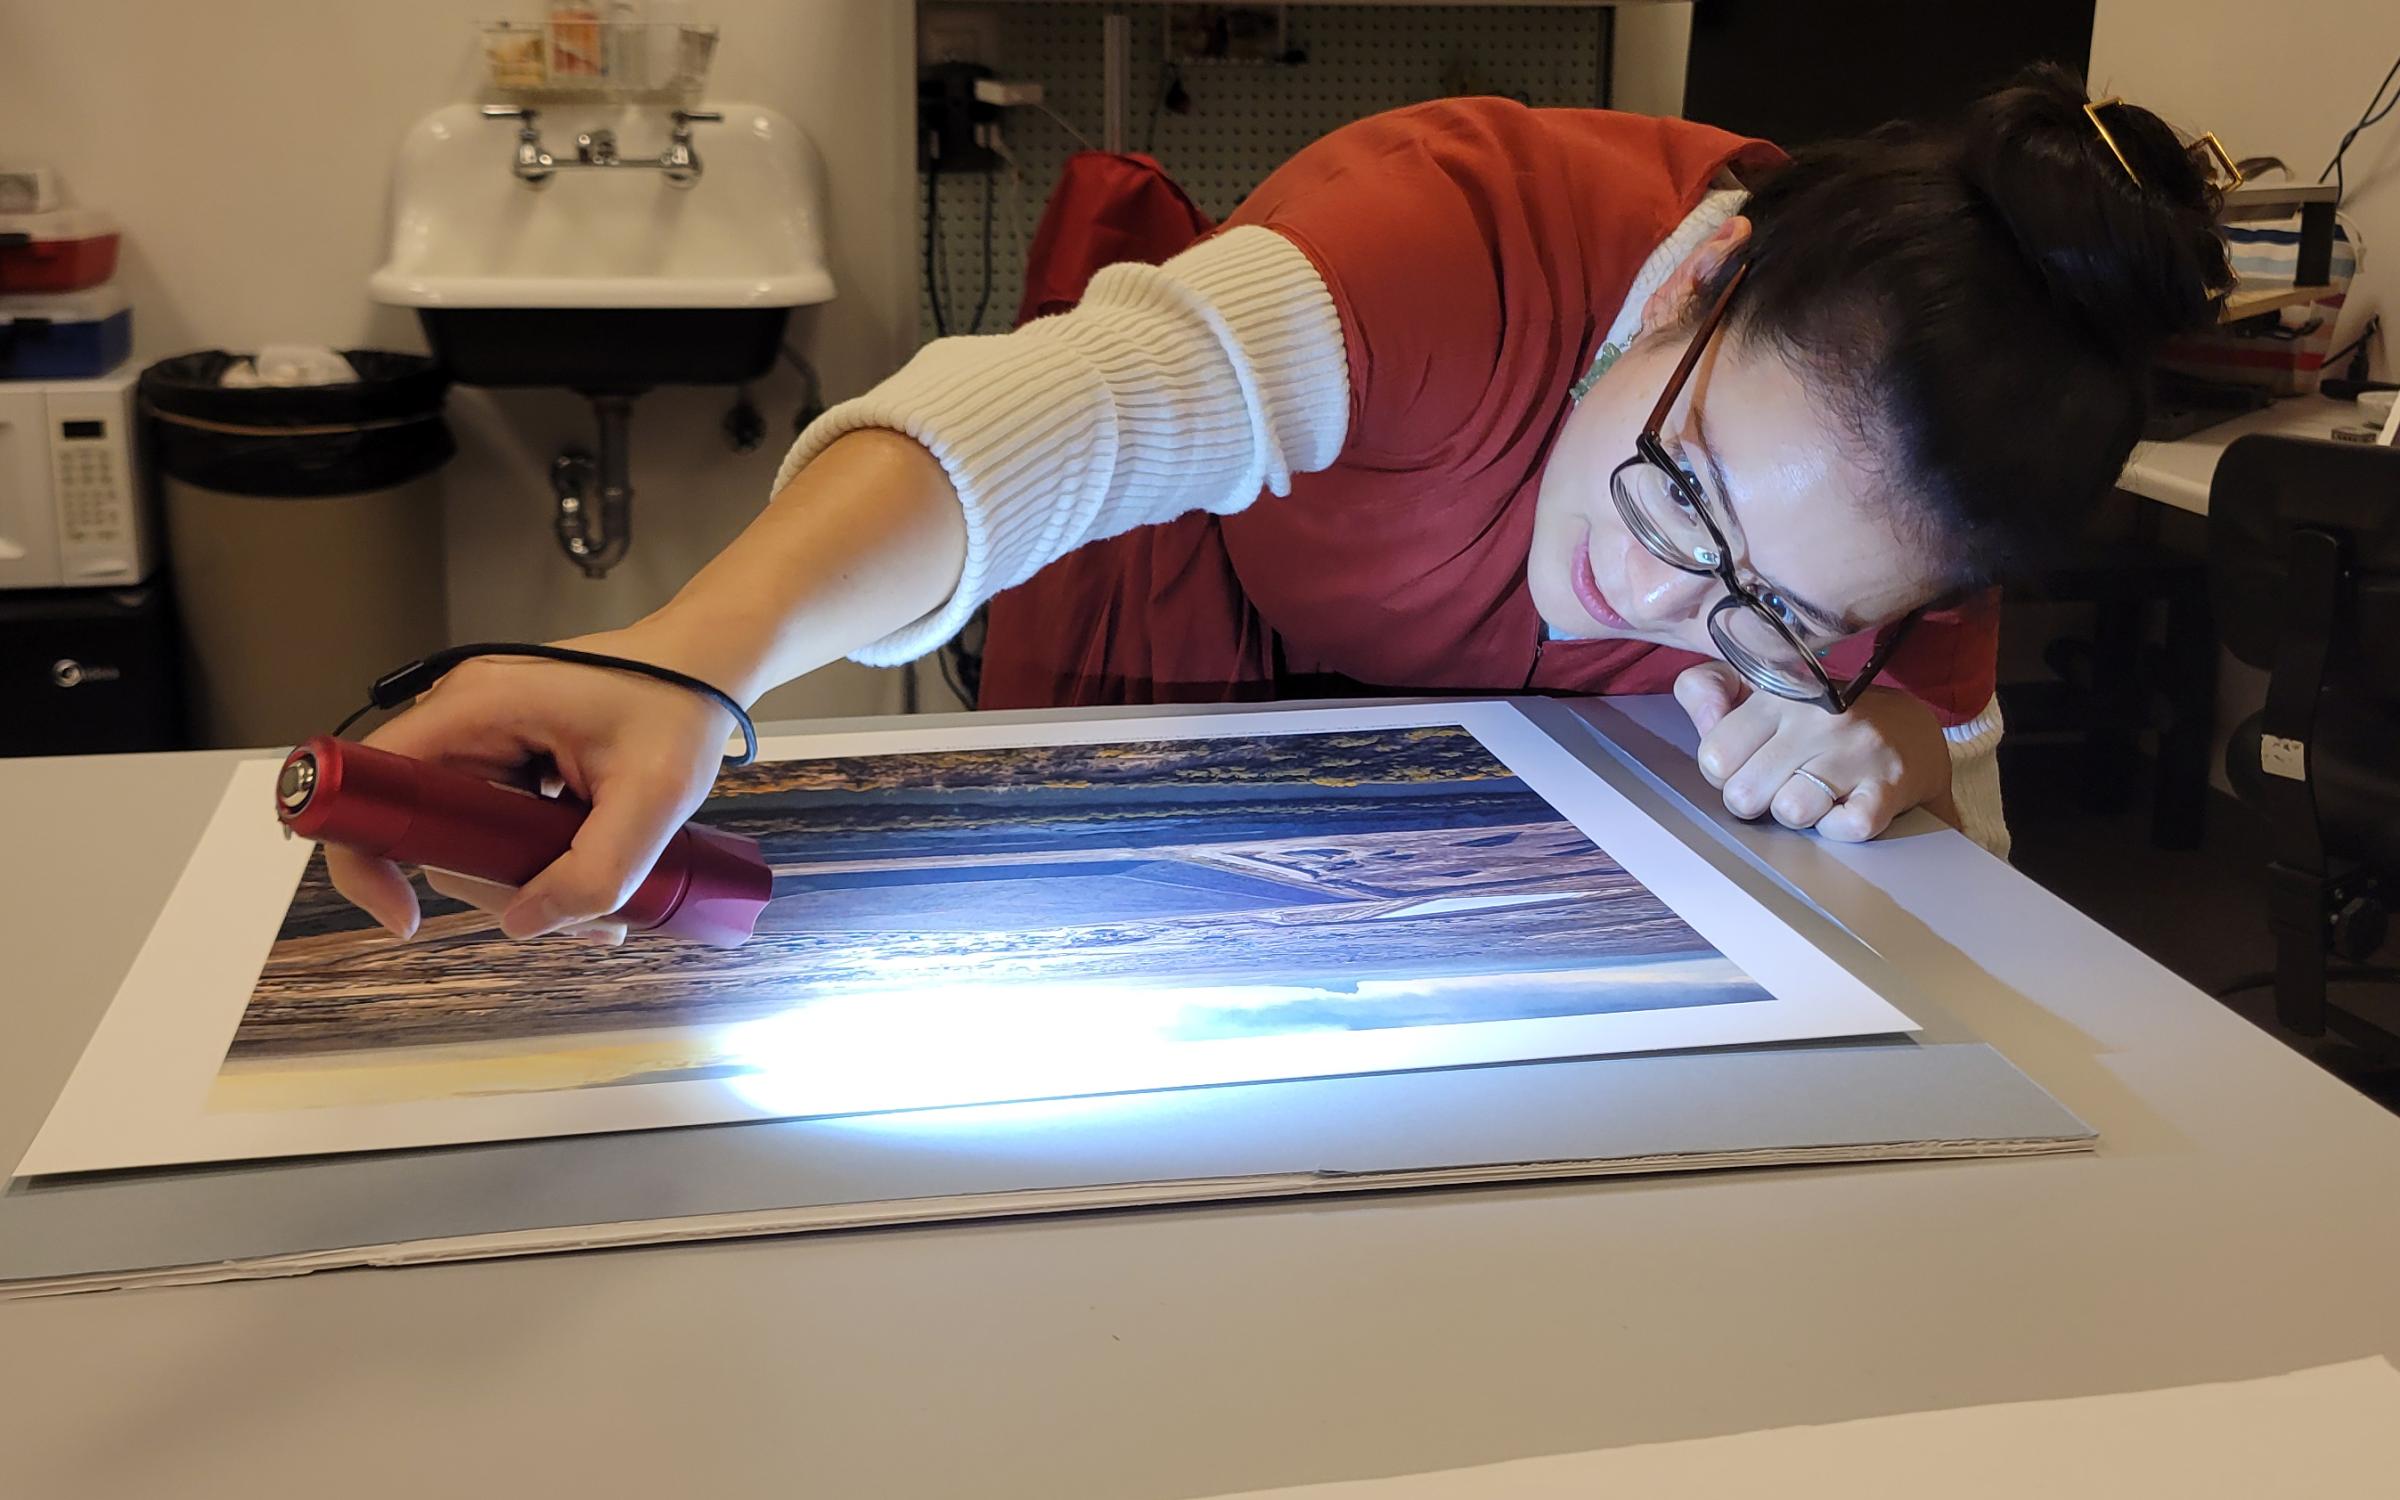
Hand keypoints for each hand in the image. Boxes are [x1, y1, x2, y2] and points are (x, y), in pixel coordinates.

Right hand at [323, 620, 742, 942]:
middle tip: (574, 920)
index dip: (367, 854)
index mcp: (476, 707)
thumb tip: (521, 923)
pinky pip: (495, 818)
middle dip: (490, 886)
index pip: (371, 781)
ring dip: (521, 878)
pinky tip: (594, 875)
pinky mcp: (508, 748)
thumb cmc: (683, 705)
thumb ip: (595, 871)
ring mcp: (484, 732)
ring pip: (465, 833)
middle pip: (428, 828)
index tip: (404, 917)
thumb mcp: (654, 799)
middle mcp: (464, 715)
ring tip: (602, 912)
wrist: (709, 661)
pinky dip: (535, 855)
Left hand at [1673, 663, 1954, 841]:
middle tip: (1778, 785)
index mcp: (1778, 693)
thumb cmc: (1817, 721)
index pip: (1714, 756)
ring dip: (1797, 815)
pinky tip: (1844, 805)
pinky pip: (1841, 830)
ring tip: (1813, 793)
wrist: (1911, 733)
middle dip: (1756, 801)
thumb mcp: (1760, 691)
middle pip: (1744, 794)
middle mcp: (1817, 718)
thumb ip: (1708, 691)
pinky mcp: (1889, 786)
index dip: (1724, 773)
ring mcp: (1857, 751)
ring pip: (1790, 812)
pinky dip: (1837, 829)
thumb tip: (1701, 715)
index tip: (1747, 764)